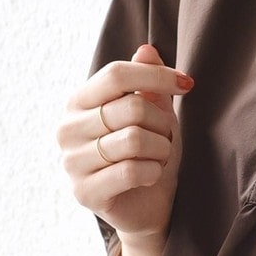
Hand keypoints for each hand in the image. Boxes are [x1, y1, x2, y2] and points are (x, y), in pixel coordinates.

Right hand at [58, 43, 194, 241]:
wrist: (147, 206)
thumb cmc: (148, 154)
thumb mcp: (154, 114)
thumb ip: (148, 83)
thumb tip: (147, 49)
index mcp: (79, 102)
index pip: (116, 74)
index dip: (156, 76)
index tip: (187, 84)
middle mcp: (67, 128)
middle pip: (131, 108)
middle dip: (163, 124)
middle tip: (166, 139)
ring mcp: (72, 162)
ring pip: (135, 139)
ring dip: (161, 150)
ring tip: (159, 158)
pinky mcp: (84, 192)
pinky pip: (131, 171)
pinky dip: (154, 172)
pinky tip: (151, 175)